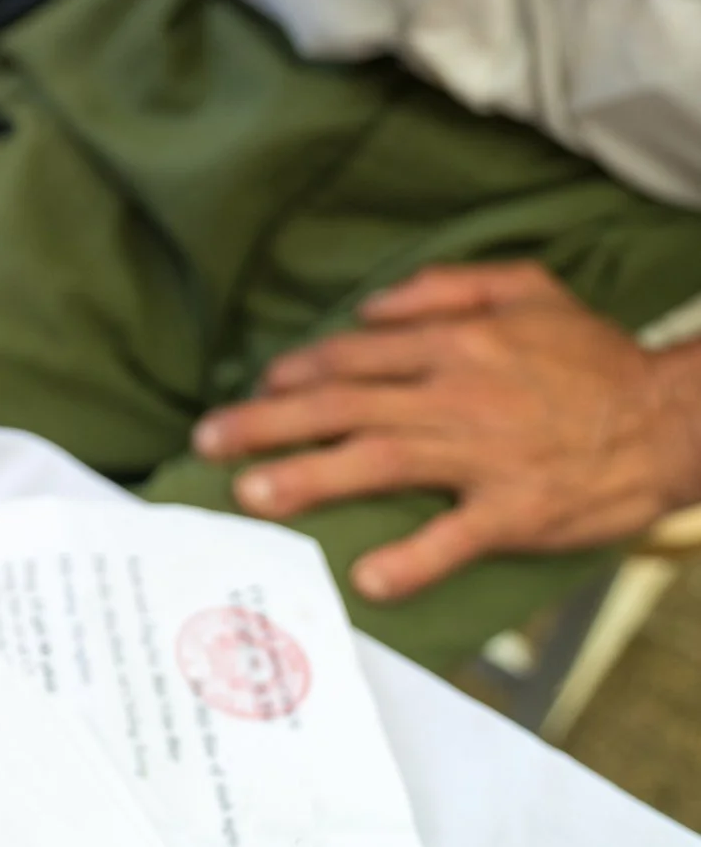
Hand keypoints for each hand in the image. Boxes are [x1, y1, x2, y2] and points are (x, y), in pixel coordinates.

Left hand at [193, 263, 700, 602]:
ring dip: (308, 478)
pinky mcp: (518, 510)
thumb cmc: (596, 355)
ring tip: (253, 494)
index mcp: (451, 345)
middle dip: (265, 423)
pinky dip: (412, 558)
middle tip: (207, 441)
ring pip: (377, 462)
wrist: (676, 417)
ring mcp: (484, 455)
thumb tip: (369, 306)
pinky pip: (454, 537)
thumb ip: (443, 286)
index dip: (293, 375)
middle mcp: (454, 395)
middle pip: (339, 406)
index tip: (257, 391)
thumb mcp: (525, 287)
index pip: (349, 358)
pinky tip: (368, 575)